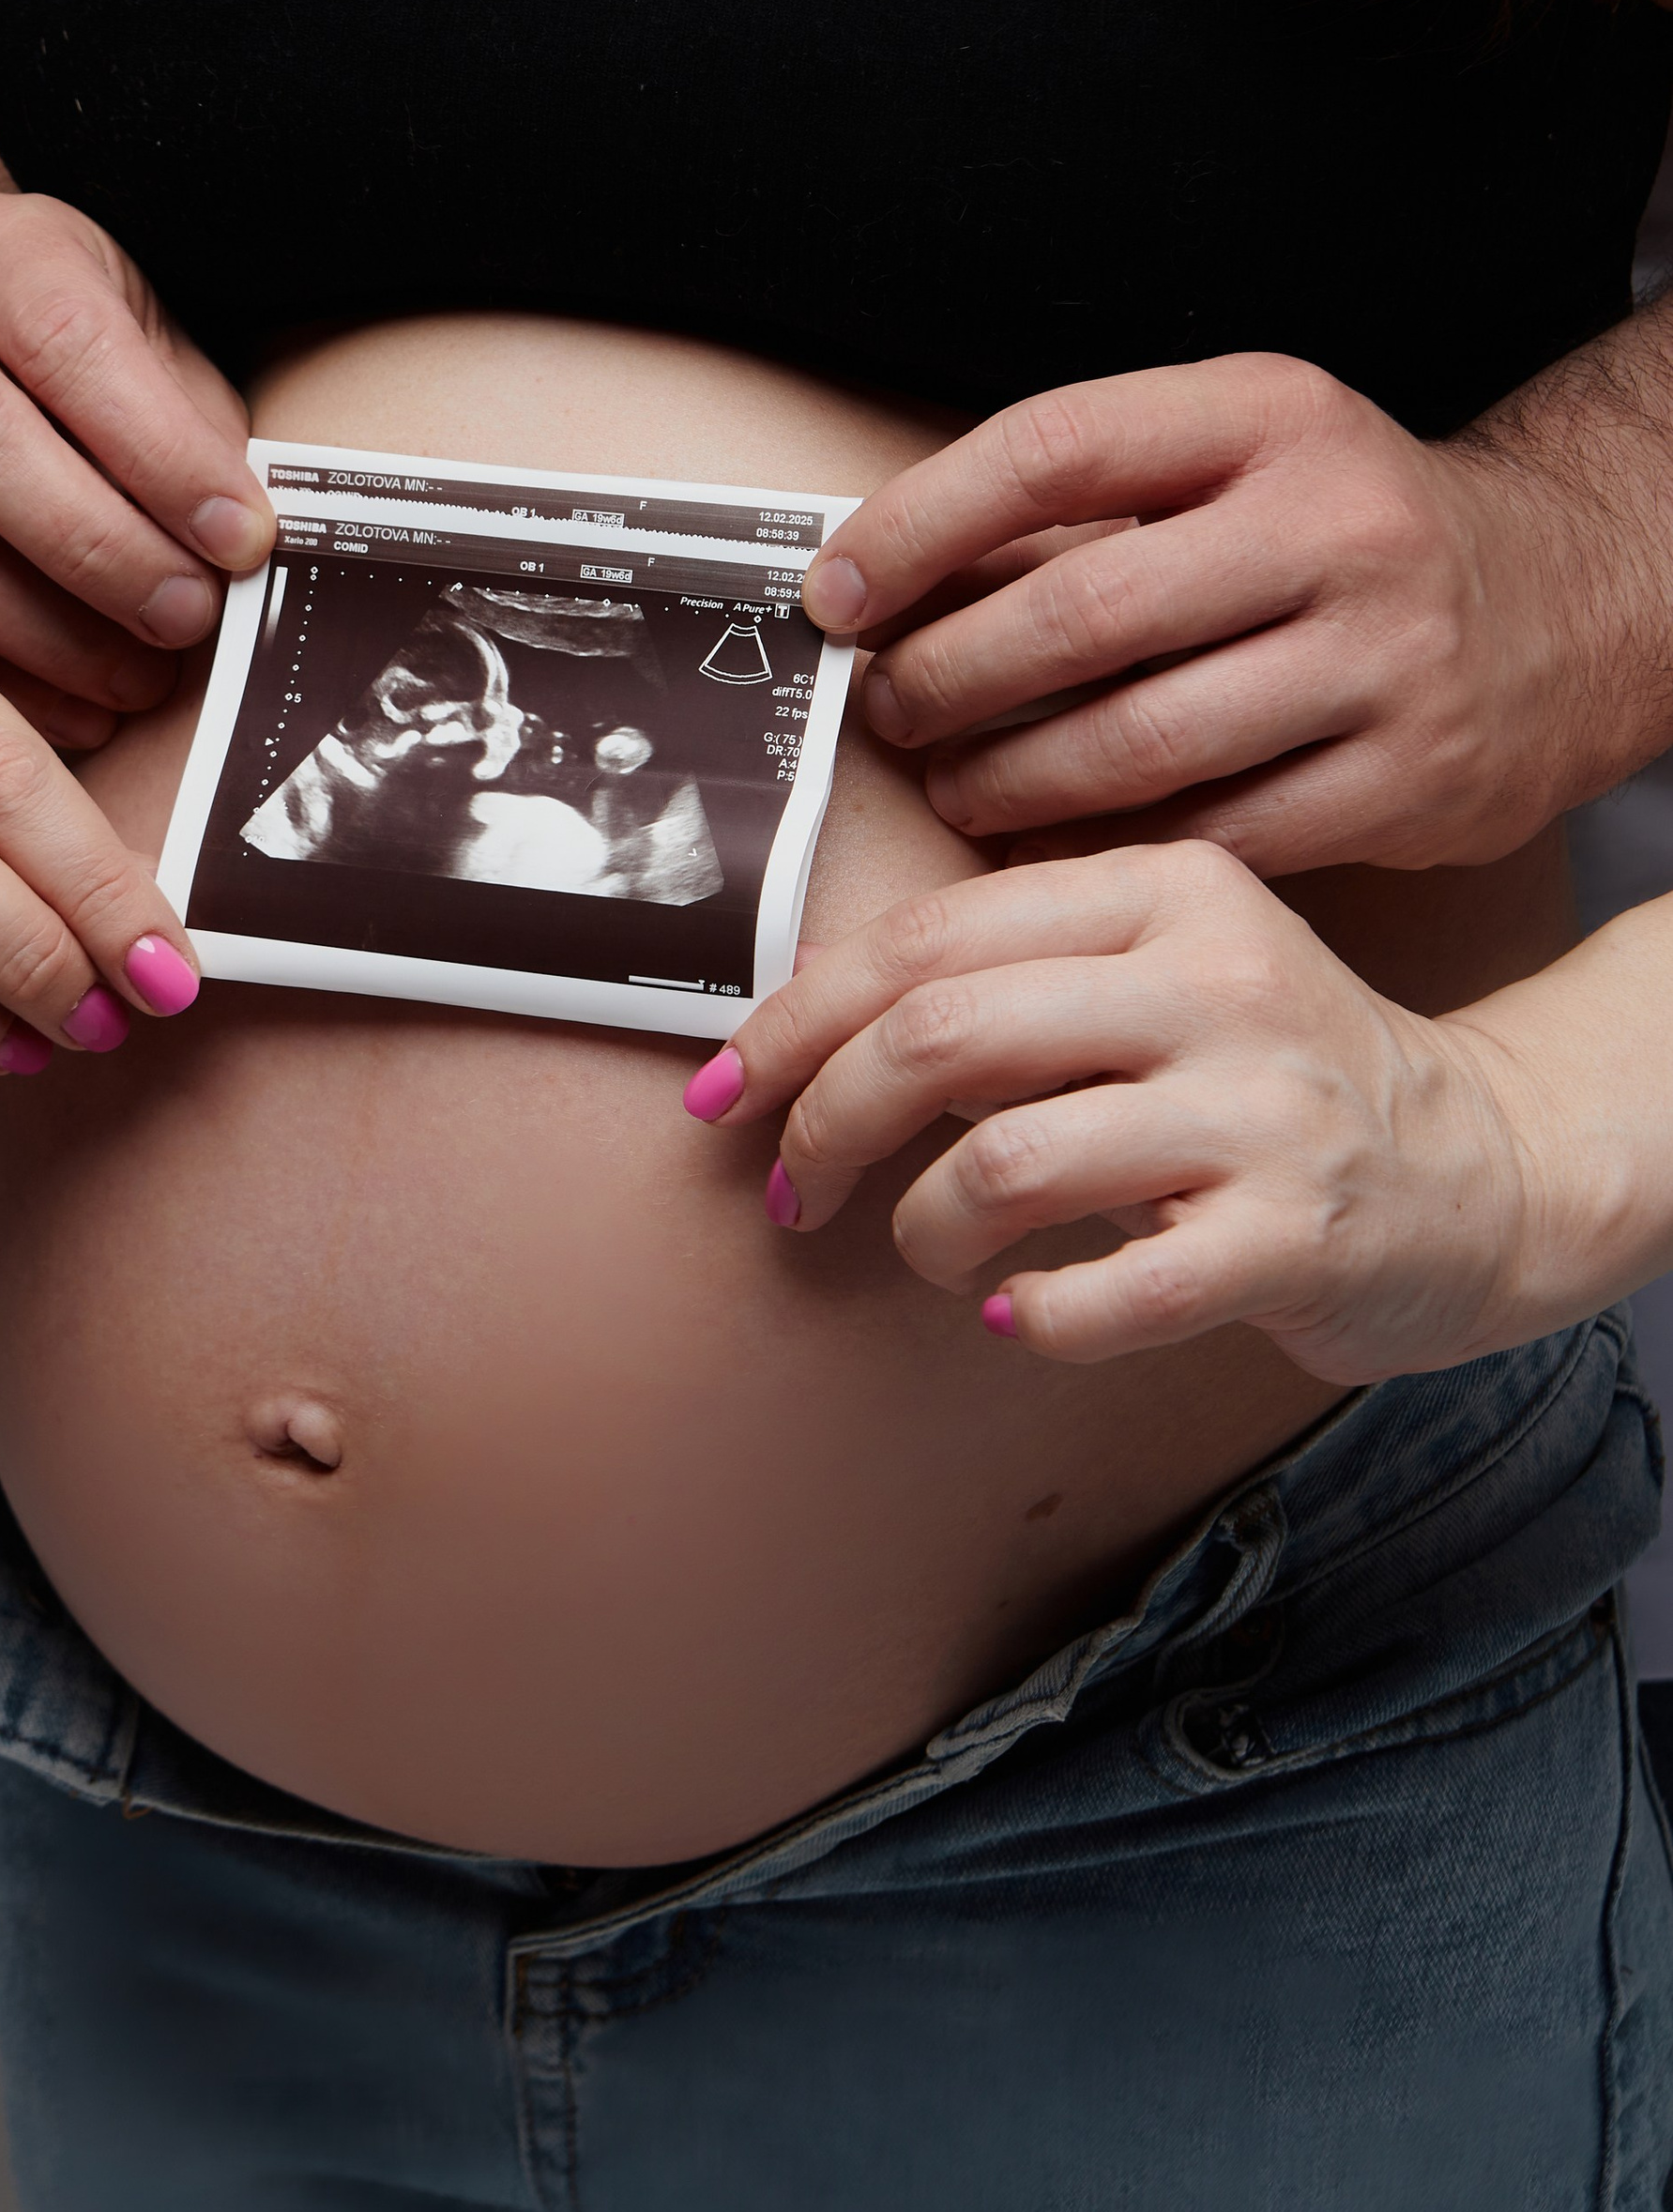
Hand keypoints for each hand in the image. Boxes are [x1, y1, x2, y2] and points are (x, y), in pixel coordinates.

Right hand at [0, 192, 275, 751]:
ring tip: (129, 682)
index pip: (70, 347)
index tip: (243, 541)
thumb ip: (196, 435)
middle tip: (184, 622)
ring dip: (32, 633)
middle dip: (94, 551)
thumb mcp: (156, 353)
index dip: (161, 457)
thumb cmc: (83, 363)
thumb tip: (244, 551)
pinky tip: (53, 705)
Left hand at [690, 842, 1544, 1382]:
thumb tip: (796, 1008)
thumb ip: (1010, 969)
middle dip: (825, 1123)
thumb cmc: (1270, 1076)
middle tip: (794, 1187)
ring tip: (931, 1253)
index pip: (926, 938)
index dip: (795, 1021)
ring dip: (921, 1229)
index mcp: (1163, 891)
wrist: (1487, 1169)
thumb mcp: (1160, 970)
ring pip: (1004, 1164)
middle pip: (941, 1035)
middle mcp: (1215, 982)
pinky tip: (1021, 1315)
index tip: (724, 1091)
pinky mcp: (1295, 1236)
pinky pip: (1104, 1292)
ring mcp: (1262, 1109)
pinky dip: (1029, 1319)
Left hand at [799, 353, 1594, 874]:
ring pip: (1139, 744)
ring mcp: (1383, 661)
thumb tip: (879, 584)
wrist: (1567, 601)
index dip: (918, 529)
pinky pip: (1216, 833)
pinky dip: (1113, 847)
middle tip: (890, 711)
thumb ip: (1091, 505)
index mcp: (1271, 418)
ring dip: (1010, 781)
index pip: (1052, 452)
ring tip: (957, 786)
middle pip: (1082, 616)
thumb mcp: (1242, 456)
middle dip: (949, 678)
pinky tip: (1055, 845)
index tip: (836, 593)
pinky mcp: (1409, 781)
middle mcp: (1338, 528)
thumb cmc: (1344, 532)